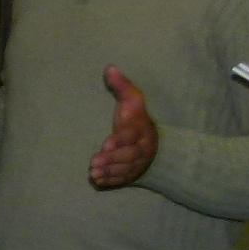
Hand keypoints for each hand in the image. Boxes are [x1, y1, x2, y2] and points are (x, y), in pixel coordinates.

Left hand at [88, 69, 157, 188]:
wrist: (155, 143)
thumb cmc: (135, 118)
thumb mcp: (132, 99)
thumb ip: (121, 86)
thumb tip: (109, 68)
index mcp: (140, 128)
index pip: (130, 135)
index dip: (118, 141)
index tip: (105, 145)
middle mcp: (141, 148)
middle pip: (128, 155)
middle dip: (111, 160)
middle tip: (93, 163)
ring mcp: (138, 163)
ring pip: (125, 169)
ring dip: (109, 172)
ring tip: (93, 173)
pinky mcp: (132, 174)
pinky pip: (123, 179)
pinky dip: (111, 181)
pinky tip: (98, 181)